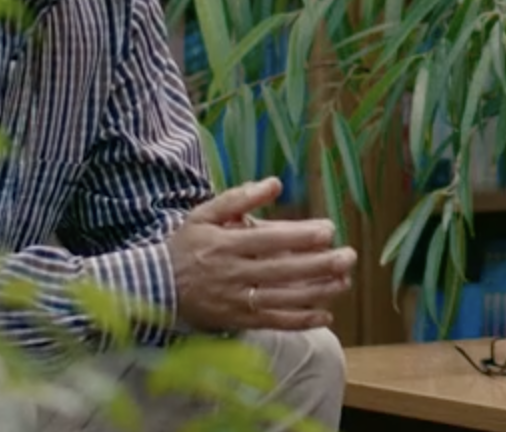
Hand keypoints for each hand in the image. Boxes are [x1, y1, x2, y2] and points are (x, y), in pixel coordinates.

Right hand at [170, 178, 355, 333]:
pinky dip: (301, 321)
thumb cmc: (186, 246)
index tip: (328, 230)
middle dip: (319, 265)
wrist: (156, 287)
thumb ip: (239, 198)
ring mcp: (236, 300)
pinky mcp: (239, 321)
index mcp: (226, 244)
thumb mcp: (204, 214)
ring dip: (317, 292)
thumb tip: (274, 183)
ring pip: (283, 299)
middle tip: (349, 256)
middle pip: (283, 271)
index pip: (269, 240)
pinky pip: (274, 323)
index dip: (300, 236)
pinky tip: (326, 315)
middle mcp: (233, 274)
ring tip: (344, 282)